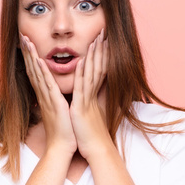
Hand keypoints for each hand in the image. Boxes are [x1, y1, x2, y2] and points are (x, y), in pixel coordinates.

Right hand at [20, 33, 76, 155]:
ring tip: (27, 41)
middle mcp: (43, 95)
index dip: (31, 57)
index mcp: (45, 95)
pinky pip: (47, 85)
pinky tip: (38, 60)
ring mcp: (47, 98)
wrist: (61, 147)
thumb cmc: (63, 130)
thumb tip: (54, 94)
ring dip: (32, 56)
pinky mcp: (54, 103)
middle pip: (32, 69)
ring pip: (37, 73)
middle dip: (28, 52)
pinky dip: (42, 72)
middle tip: (22, 36)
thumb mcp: (59, 111)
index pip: (36, 72)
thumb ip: (55, 100)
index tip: (28, 44)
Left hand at [70, 29, 111, 159]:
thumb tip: (89, 101)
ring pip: (91, 73)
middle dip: (100, 50)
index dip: (100, 56)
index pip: (98, 72)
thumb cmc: (92, 137)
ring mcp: (88, 100)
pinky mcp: (81, 107)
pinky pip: (82, 87)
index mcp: (92, 97)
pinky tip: (82, 60)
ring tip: (97, 39)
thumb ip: (90, 106)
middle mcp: (92, 95)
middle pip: (98, 67)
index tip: (102, 42)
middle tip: (103, 33)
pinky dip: (82, 73)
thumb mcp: (91, 117)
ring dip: (94, 56)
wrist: (97, 151)